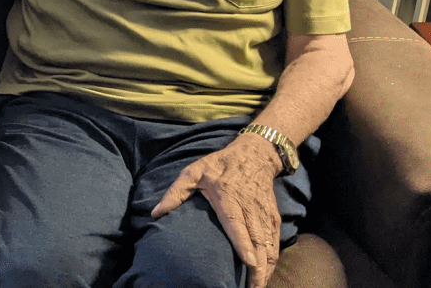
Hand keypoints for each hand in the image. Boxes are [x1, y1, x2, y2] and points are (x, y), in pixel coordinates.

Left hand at [151, 136, 281, 287]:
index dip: (243, 243)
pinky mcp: (273, 217)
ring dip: (266, 269)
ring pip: (268, 245)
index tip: (248, 262)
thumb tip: (156, 212)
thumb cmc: (219, 164)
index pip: (236, 222)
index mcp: (227, 195)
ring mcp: (263, 213)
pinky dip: (272, 261)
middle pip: (256, 240)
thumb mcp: (193, 171)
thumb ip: (175, 192)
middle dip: (256, 268)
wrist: (254, 154)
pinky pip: (275, 243)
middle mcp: (249, 206)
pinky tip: (265, 275)